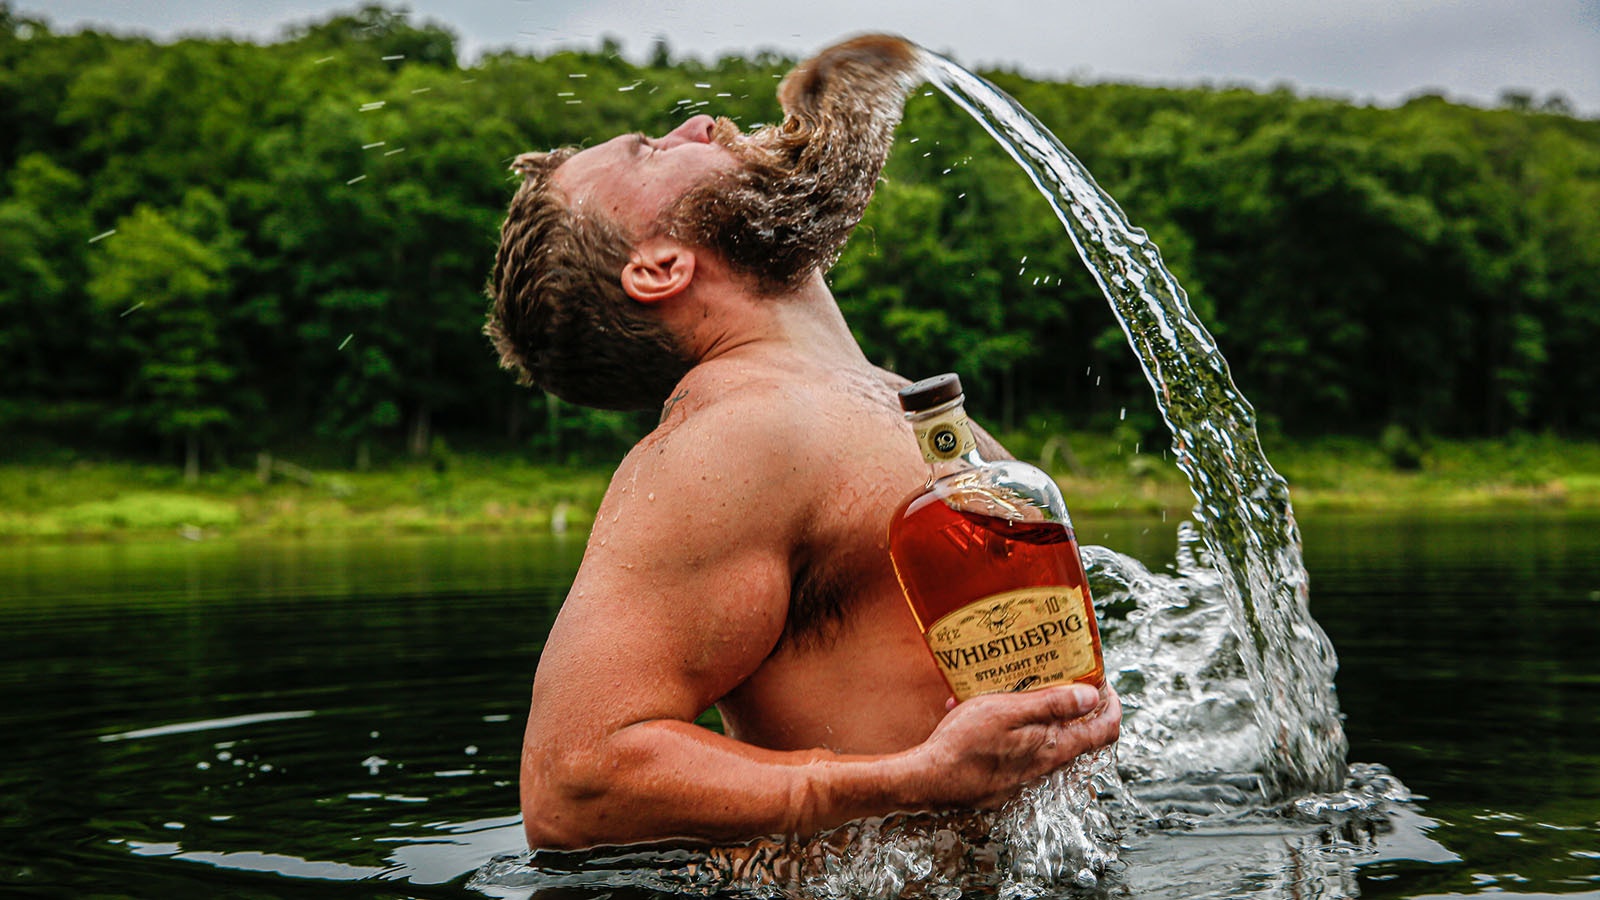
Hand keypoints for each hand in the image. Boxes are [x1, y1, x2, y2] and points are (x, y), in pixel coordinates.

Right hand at [910, 683, 1120, 809]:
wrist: (928, 779)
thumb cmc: (964, 743)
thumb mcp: (1009, 710)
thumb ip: (1053, 705)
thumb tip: (1092, 697)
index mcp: (1054, 747)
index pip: (1105, 730)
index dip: (1112, 705)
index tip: (1103, 683)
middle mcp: (1046, 765)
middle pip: (1078, 734)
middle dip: (1073, 704)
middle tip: (1058, 678)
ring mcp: (1025, 775)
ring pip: (1046, 740)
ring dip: (1037, 713)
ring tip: (1012, 689)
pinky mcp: (1005, 779)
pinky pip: (1020, 749)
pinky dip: (1011, 729)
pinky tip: (981, 713)